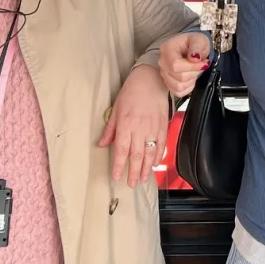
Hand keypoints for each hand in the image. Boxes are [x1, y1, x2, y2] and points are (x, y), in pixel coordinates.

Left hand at [99, 64, 171, 186]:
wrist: (151, 79)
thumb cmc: (131, 92)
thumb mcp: (115, 109)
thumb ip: (110, 129)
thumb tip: (101, 144)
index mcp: (125, 124)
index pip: (121, 150)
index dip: (118, 165)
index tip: (116, 177)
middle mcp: (139, 129)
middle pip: (136, 156)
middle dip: (134, 172)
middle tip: (131, 184)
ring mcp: (153, 128)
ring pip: (150, 153)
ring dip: (147, 168)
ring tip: (143, 179)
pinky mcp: (163, 126)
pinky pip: (161, 145)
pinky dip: (158, 156)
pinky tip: (155, 164)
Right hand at [159, 32, 210, 96]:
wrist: (192, 47)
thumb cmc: (195, 42)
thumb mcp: (199, 39)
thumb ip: (197, 46)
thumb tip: (194, 59)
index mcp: (167, 48)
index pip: (175, 65)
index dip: (192, 67)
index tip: (203, 63)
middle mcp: (162, 62)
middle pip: (178, 77)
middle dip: (194, 72)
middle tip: (200, 65)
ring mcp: (163, 73)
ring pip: (178, 86)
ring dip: (191, 80)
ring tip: (195, 71)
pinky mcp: (168, 83)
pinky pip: (178, 92)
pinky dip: (188, 87)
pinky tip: (191, 77)